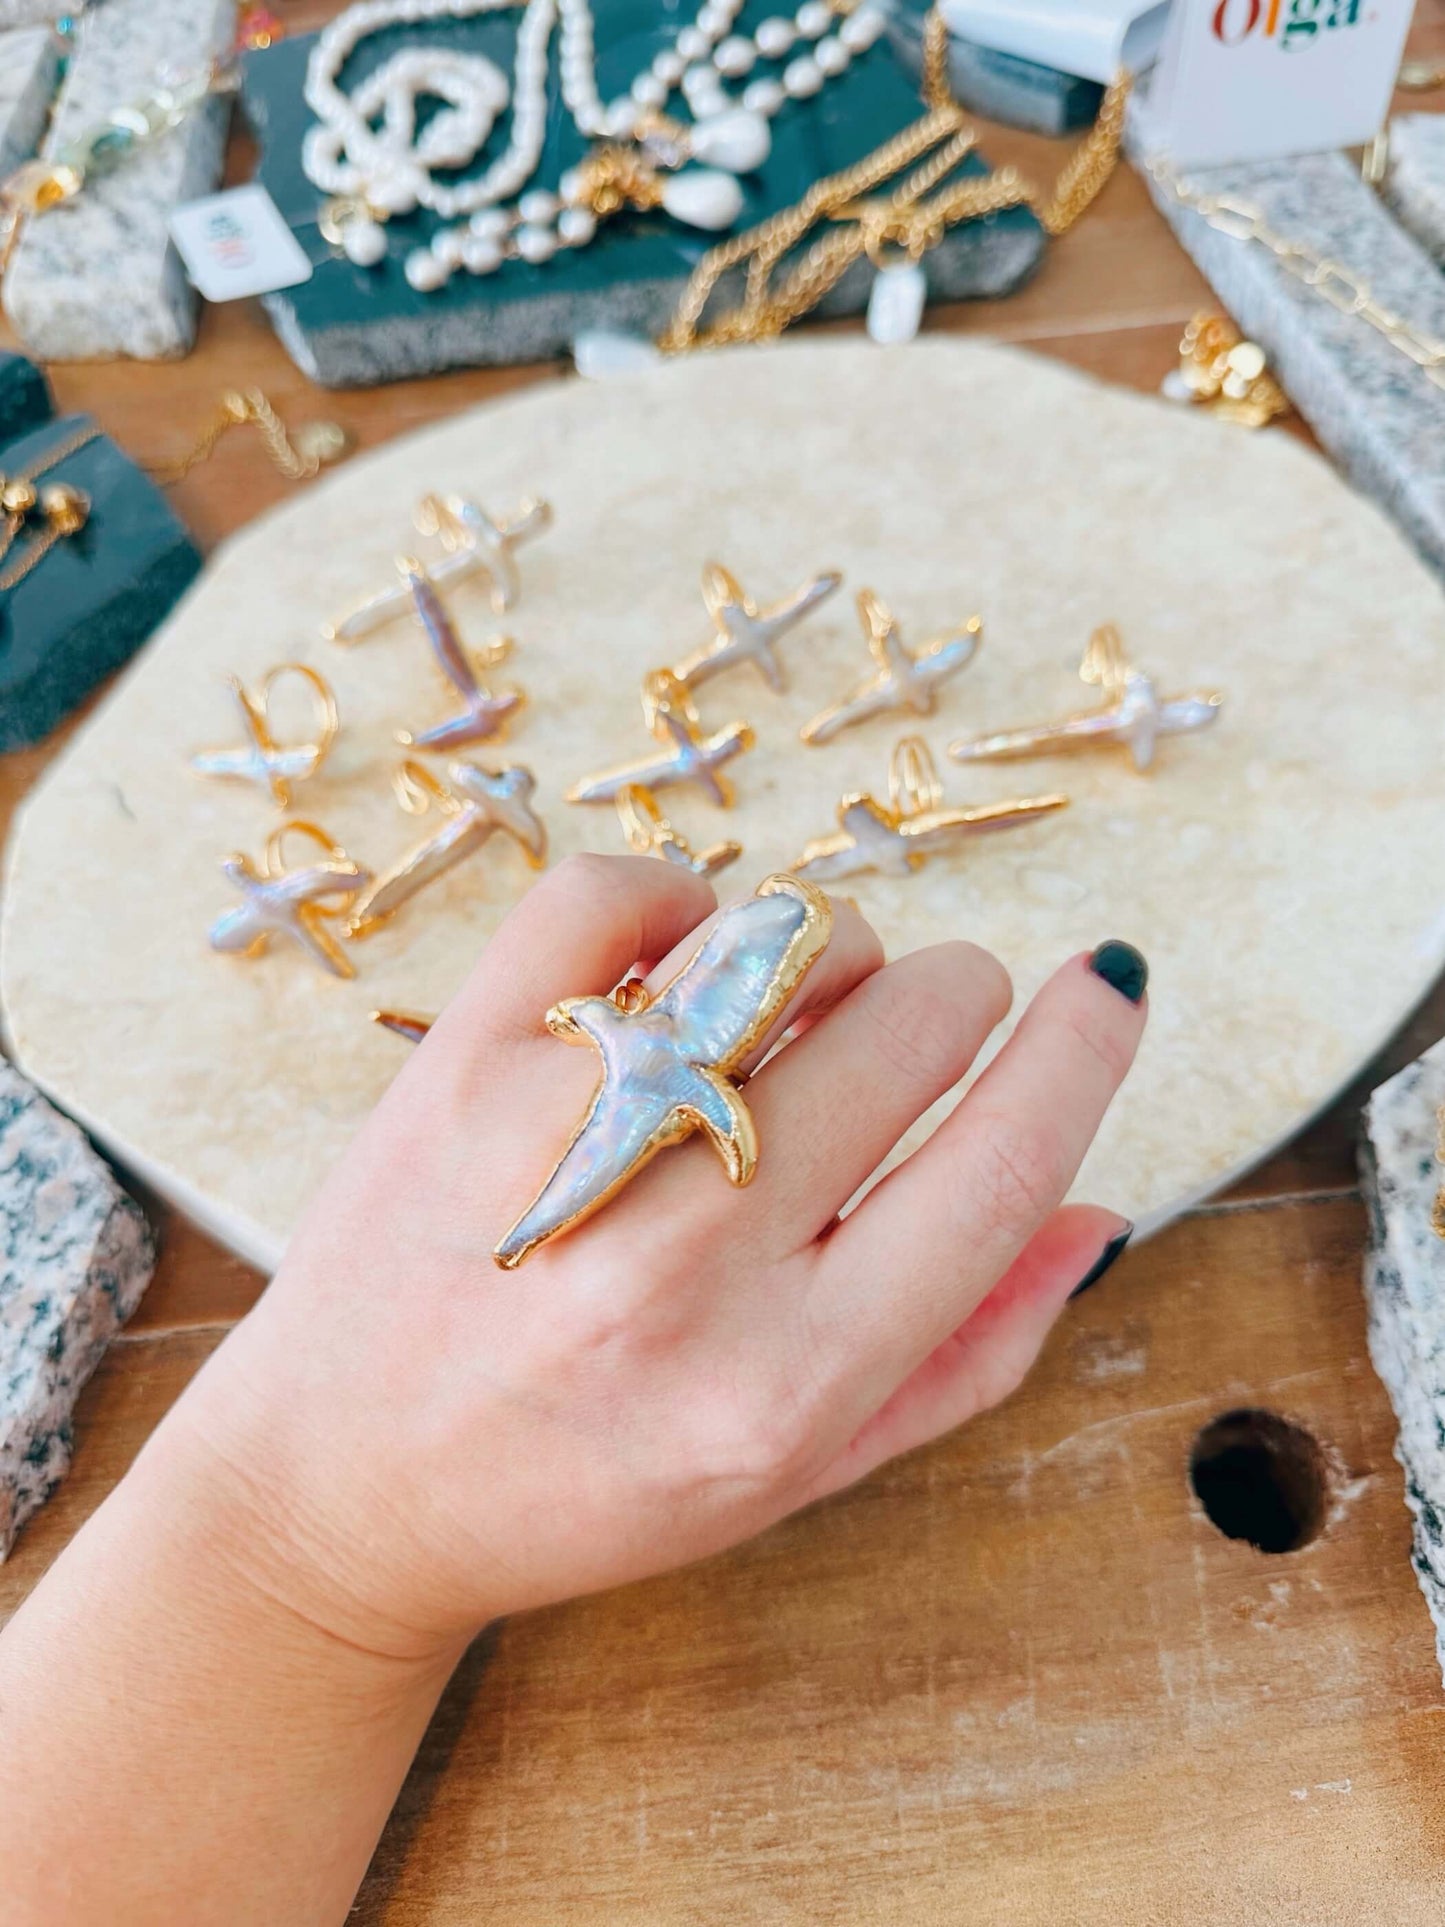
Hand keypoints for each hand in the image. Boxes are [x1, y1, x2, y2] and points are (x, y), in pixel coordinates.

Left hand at [185, 855, 1144, 1658]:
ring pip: (779, 939)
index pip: (996, 1166)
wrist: (347, 1488)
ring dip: (819, 956)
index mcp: (788, 1379)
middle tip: (899, 1038)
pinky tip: (673, 966)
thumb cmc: (592, 1484)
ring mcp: (564, 1149)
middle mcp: (684, 1263)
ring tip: (776, 1024)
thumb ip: (967, 1354)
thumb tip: (1098, 1208)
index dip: (1084, 1049)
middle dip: (944, 1002)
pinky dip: (674, 899)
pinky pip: (617, 892)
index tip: (1109, 981)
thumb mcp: (800, 1470)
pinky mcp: (462, 1066)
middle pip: (908, 1023)